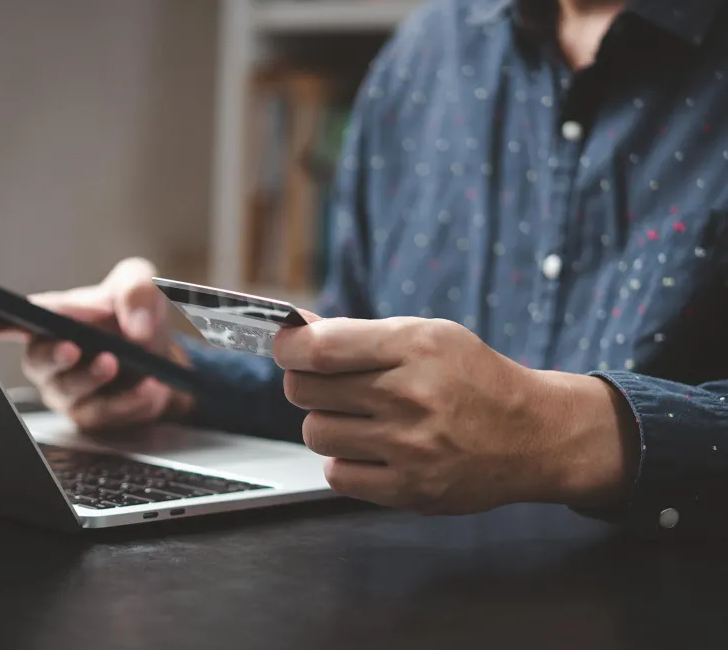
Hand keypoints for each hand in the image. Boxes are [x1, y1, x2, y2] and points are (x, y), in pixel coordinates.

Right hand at [0, 258, 193, 429]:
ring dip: (91, 377)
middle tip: (73, 347)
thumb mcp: (140, 285)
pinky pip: (104, 414)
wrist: (166, 360)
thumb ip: (136, 289)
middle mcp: (50, 357)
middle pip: (38, 360)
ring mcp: (68, 390)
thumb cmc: (136, 318)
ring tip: (115, 362)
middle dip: (53, 354)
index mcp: (51, 319)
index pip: (9, 320)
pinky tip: (151, 387)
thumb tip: (137, 326)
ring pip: (68, 390)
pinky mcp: (92, 416)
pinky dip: (130, 400)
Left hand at [273, 315, 638, 514]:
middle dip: (306, 383)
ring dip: (326, 424)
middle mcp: (411, 396)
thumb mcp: (427, 336)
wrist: (533, 435)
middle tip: (330, 385)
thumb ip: (358, 334)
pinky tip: (372, 449)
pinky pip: (337, 475)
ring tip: (360, 419)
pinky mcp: (410, 490)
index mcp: (414, 346)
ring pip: (315, 433)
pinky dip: (345, 461)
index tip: (287, 348)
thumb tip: (295, 330)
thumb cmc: (473, 379)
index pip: (318, 348)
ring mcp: (410, 447)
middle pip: (304, 390)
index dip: (288, 347)